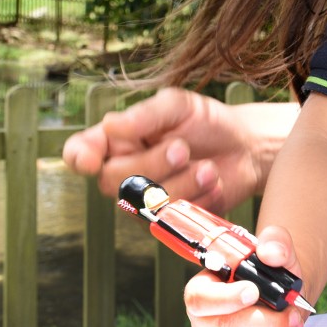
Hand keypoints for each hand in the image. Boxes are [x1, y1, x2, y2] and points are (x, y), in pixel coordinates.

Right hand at [62, 87, 280, 213]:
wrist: (246, 148)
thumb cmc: (206, 122)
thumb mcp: (179, 106)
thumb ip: (146, 115)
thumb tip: (110, 126)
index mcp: (116, 141)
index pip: (80, 153)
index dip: (80, 158)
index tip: (93, 160)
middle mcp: (123, 173)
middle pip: (113, 181)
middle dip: (152, 164)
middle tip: (182, 147)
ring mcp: (144, 201)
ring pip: (143, 204)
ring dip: (181, 183)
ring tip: (207, 167)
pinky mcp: (168, 220)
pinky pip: (171, 219)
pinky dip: (197, 199)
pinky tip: (213, 183)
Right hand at [185, 224, 309, 326]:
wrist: (281, 294)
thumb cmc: (271, 270)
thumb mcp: (277, 246)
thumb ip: (275, 241)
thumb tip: (271, 252)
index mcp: (204, 286)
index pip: (200, 298)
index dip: (226, 298)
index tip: (254, 292)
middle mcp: (203, 317)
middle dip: (263, 323)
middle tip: (291, 314)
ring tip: (295, 323)